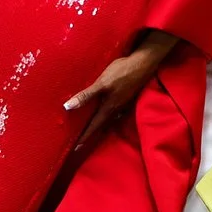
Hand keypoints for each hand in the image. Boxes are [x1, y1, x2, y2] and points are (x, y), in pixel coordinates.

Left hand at [62, 31, 178, 148]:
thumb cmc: (121, 72)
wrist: (143, 64)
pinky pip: (115, 113)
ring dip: (100, 126)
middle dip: (91, 134)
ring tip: (92, 131)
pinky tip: (107, 113)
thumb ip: (86, 96)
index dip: (84, 137)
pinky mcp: (126, 98)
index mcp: (108, 107)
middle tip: (81, 143)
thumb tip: (68, 107)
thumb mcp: (101, 84)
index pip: (93, 126)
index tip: (76, 148)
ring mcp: (122, 104)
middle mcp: (115, 109)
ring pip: (109, 119)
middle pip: (101, 125)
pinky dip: (108, 117)